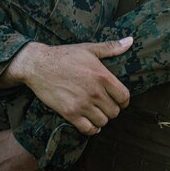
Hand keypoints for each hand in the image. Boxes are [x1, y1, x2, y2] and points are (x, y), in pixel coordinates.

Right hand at [0, 37, 132, 134]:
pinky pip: (88, 129)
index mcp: (103, 76)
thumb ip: (111, 47)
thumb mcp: (89, 49)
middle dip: (111, 109)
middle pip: (114, 112)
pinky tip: (89, 123)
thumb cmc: (65, 55)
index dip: (123, 101)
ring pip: (103, 122)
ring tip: (95, 112)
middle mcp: (95, 92)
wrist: (38, 64)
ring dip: (101, 119)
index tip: (118, 100)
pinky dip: (91, 129)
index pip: (124, 97)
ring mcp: (82, 104)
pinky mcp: (70, 113)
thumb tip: (131, 41)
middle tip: (104, 105)